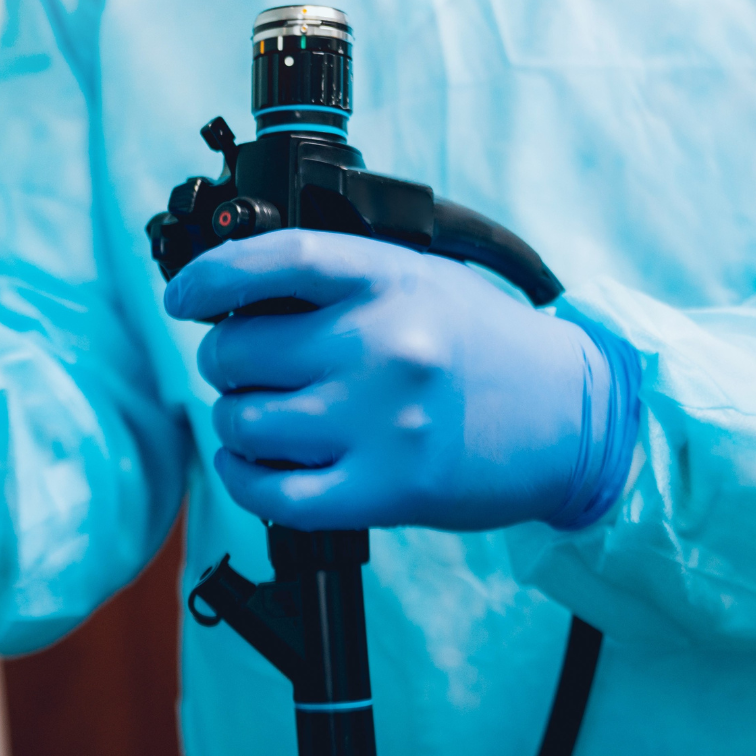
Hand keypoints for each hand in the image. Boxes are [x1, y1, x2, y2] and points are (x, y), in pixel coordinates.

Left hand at [165, 228, 629, 531]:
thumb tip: (234, 300)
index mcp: (388, 278)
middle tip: (244, 367)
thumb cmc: (484, 345)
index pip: (273, 260)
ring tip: (259, 414)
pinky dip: (243, 478)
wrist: (573, 416)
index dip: (209, 277)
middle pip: (237, 351)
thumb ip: (339, 283)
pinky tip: (251, 464)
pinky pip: (272, 494)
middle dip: (224, 360)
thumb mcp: (419, 279)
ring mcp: (381, 422)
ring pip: (243, 423)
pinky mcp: (384, 490)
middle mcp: (381, 345)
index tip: (182, 296)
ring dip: (234, 420)